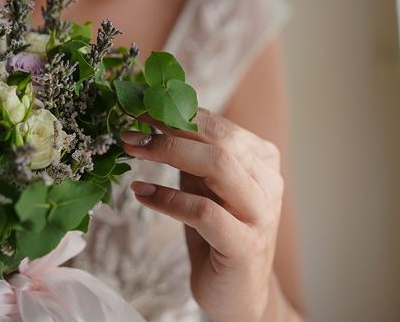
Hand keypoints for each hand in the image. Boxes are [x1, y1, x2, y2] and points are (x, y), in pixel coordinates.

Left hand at [120, 108, 284, 321]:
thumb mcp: (206, 186)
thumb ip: (193, 154)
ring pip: (218, 165)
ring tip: (131, 149)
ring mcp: (260, 214)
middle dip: (171, 128)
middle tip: (131, 127)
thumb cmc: (218, 233)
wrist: (239, 293)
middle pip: (220, 140)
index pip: (219, 125)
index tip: (141, 106)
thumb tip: (154, 117)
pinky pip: (203, 211)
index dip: (179, 112)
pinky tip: (142, 193)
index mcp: (262, 159)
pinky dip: (168, 198)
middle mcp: (268, 182)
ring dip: (168, 152)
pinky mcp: (244, 246)